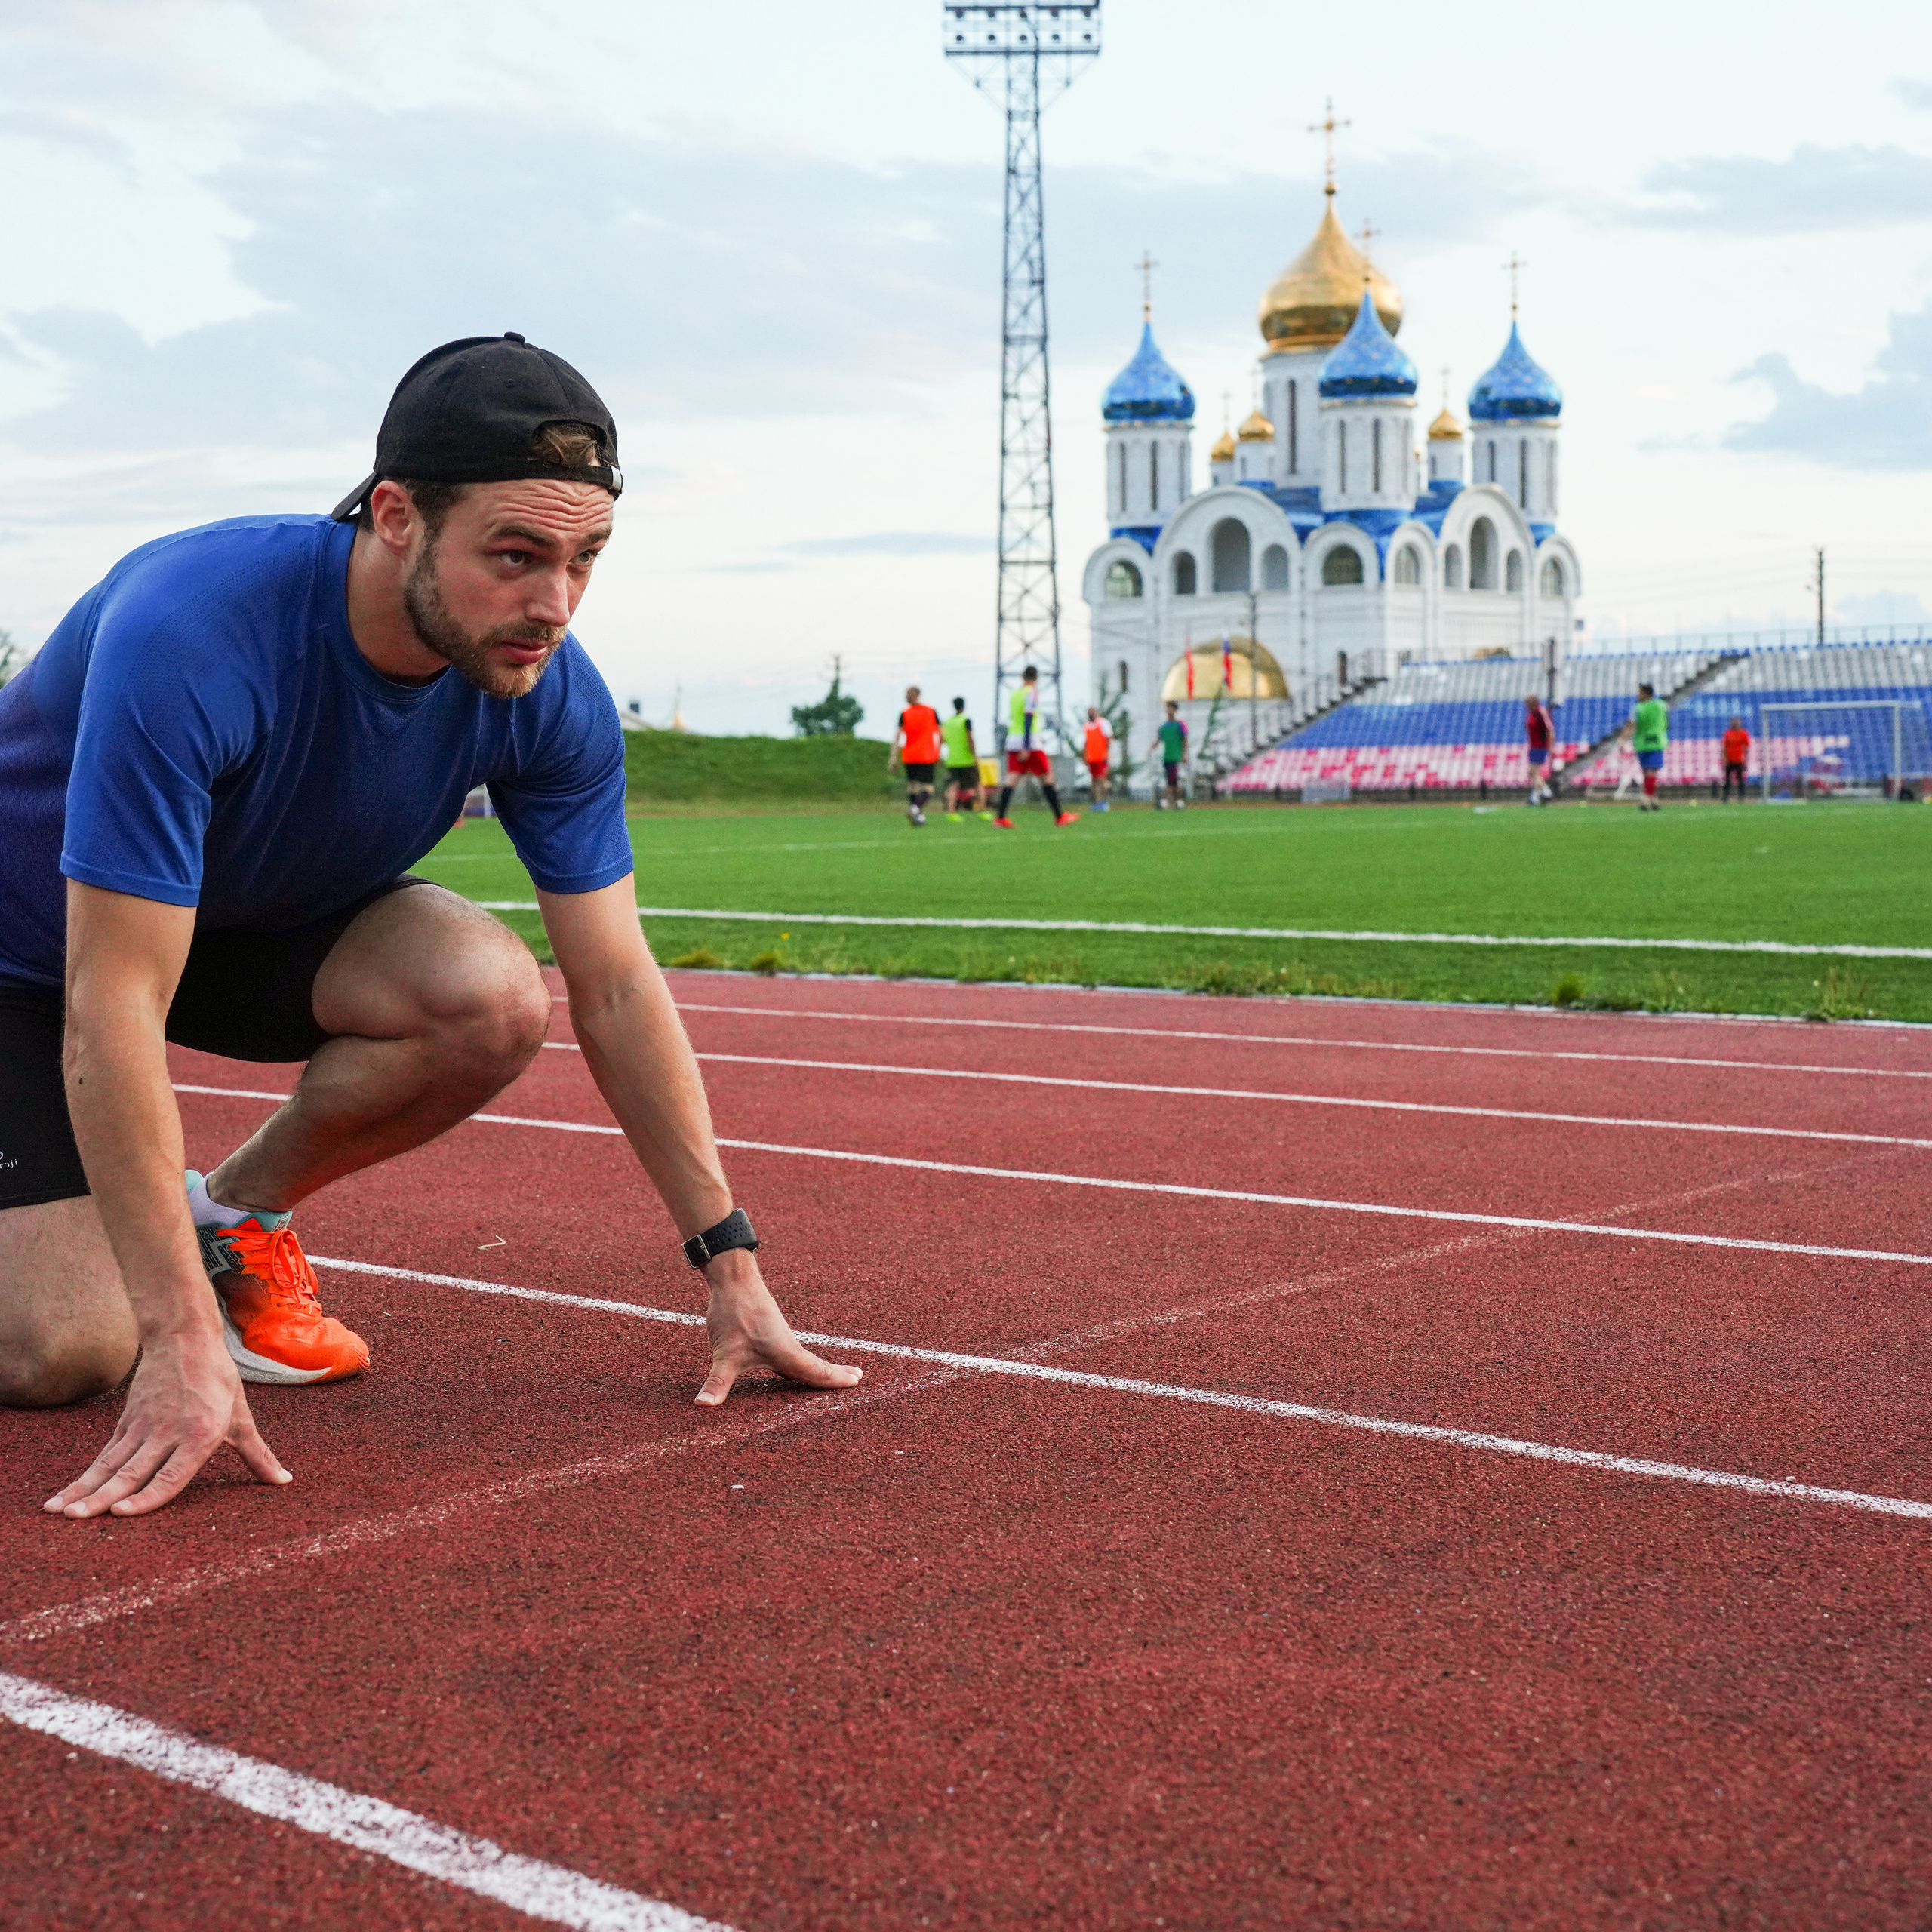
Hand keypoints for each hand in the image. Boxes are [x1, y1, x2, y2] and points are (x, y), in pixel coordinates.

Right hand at [43, 1327, 290, 1518]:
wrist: (185, 1337)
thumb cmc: (219, 1380)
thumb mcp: (242, 1418)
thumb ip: (258, 1454)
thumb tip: (284, 1481)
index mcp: (201, 1435)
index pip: (171, 1475)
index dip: (146, 1497)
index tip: (121, 1515)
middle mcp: (169, 1433)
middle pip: (131, 1472)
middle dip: (102, 1499)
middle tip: (76, 1519)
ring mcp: (143, 1427)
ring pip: (109, 1466)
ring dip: (82, 1491)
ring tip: (58, 1513)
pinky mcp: (126, 1423)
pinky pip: (103, 1456)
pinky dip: (82, 1478)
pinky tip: (62, 1498)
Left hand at [694, 1249, 862, 1407]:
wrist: (732, 1279)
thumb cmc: (735, 1314)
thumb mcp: (724, 1355)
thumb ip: (717, 1382)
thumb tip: (702, 1405)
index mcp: (786, 1353)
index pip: (817, 1372)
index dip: (836, 1379)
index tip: (857, 1382)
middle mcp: (787, 1346)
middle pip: (816, 1365)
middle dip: (835, 1373)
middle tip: (857, 1377)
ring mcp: (779, 1338)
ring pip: (803, 1359)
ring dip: (819, 1367)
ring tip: (833, 1375)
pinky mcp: (768, 1332)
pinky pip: (791, 1352)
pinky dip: (800, 1362)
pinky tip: (790, 1369)